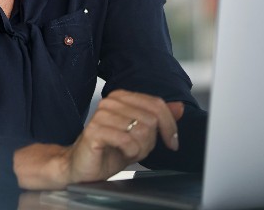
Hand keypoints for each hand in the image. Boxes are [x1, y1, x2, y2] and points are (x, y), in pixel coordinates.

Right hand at [14, 90, 183, 189]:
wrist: (83, 165)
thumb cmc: (110, 149)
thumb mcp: (141, 134)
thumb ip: (159, 119)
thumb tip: (180, 108)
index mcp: (122, 97)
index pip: (157, 104)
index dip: (170, 125)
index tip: (172, 142)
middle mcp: (111, 101)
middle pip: (151, 119)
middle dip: (150, 141)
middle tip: (137, 149)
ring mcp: (101, 114)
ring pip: (141, 130)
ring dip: (139, 148)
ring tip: (126, 151)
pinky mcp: (94, 130)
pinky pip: (127, 140)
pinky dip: (130, 152)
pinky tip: (119, 152)